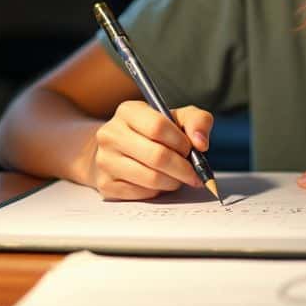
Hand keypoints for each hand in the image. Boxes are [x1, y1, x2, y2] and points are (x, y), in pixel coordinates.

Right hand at [81, 101, 213, 199]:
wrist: (119, 151)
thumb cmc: (155, 133)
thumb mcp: (178, 118)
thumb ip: (198, 121)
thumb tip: (201, 143)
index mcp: (128, 111)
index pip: (158, 126)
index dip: (181, 142)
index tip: (192, 149)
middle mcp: (111, 134)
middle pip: (156, 156)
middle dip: (183, 168)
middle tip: (194, 173)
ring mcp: (104, 160)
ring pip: (150, 178)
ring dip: (173, 182)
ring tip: (178, 177)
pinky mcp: (105, 184)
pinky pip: (141, 194)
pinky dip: (158, 191)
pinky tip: (160, 183)